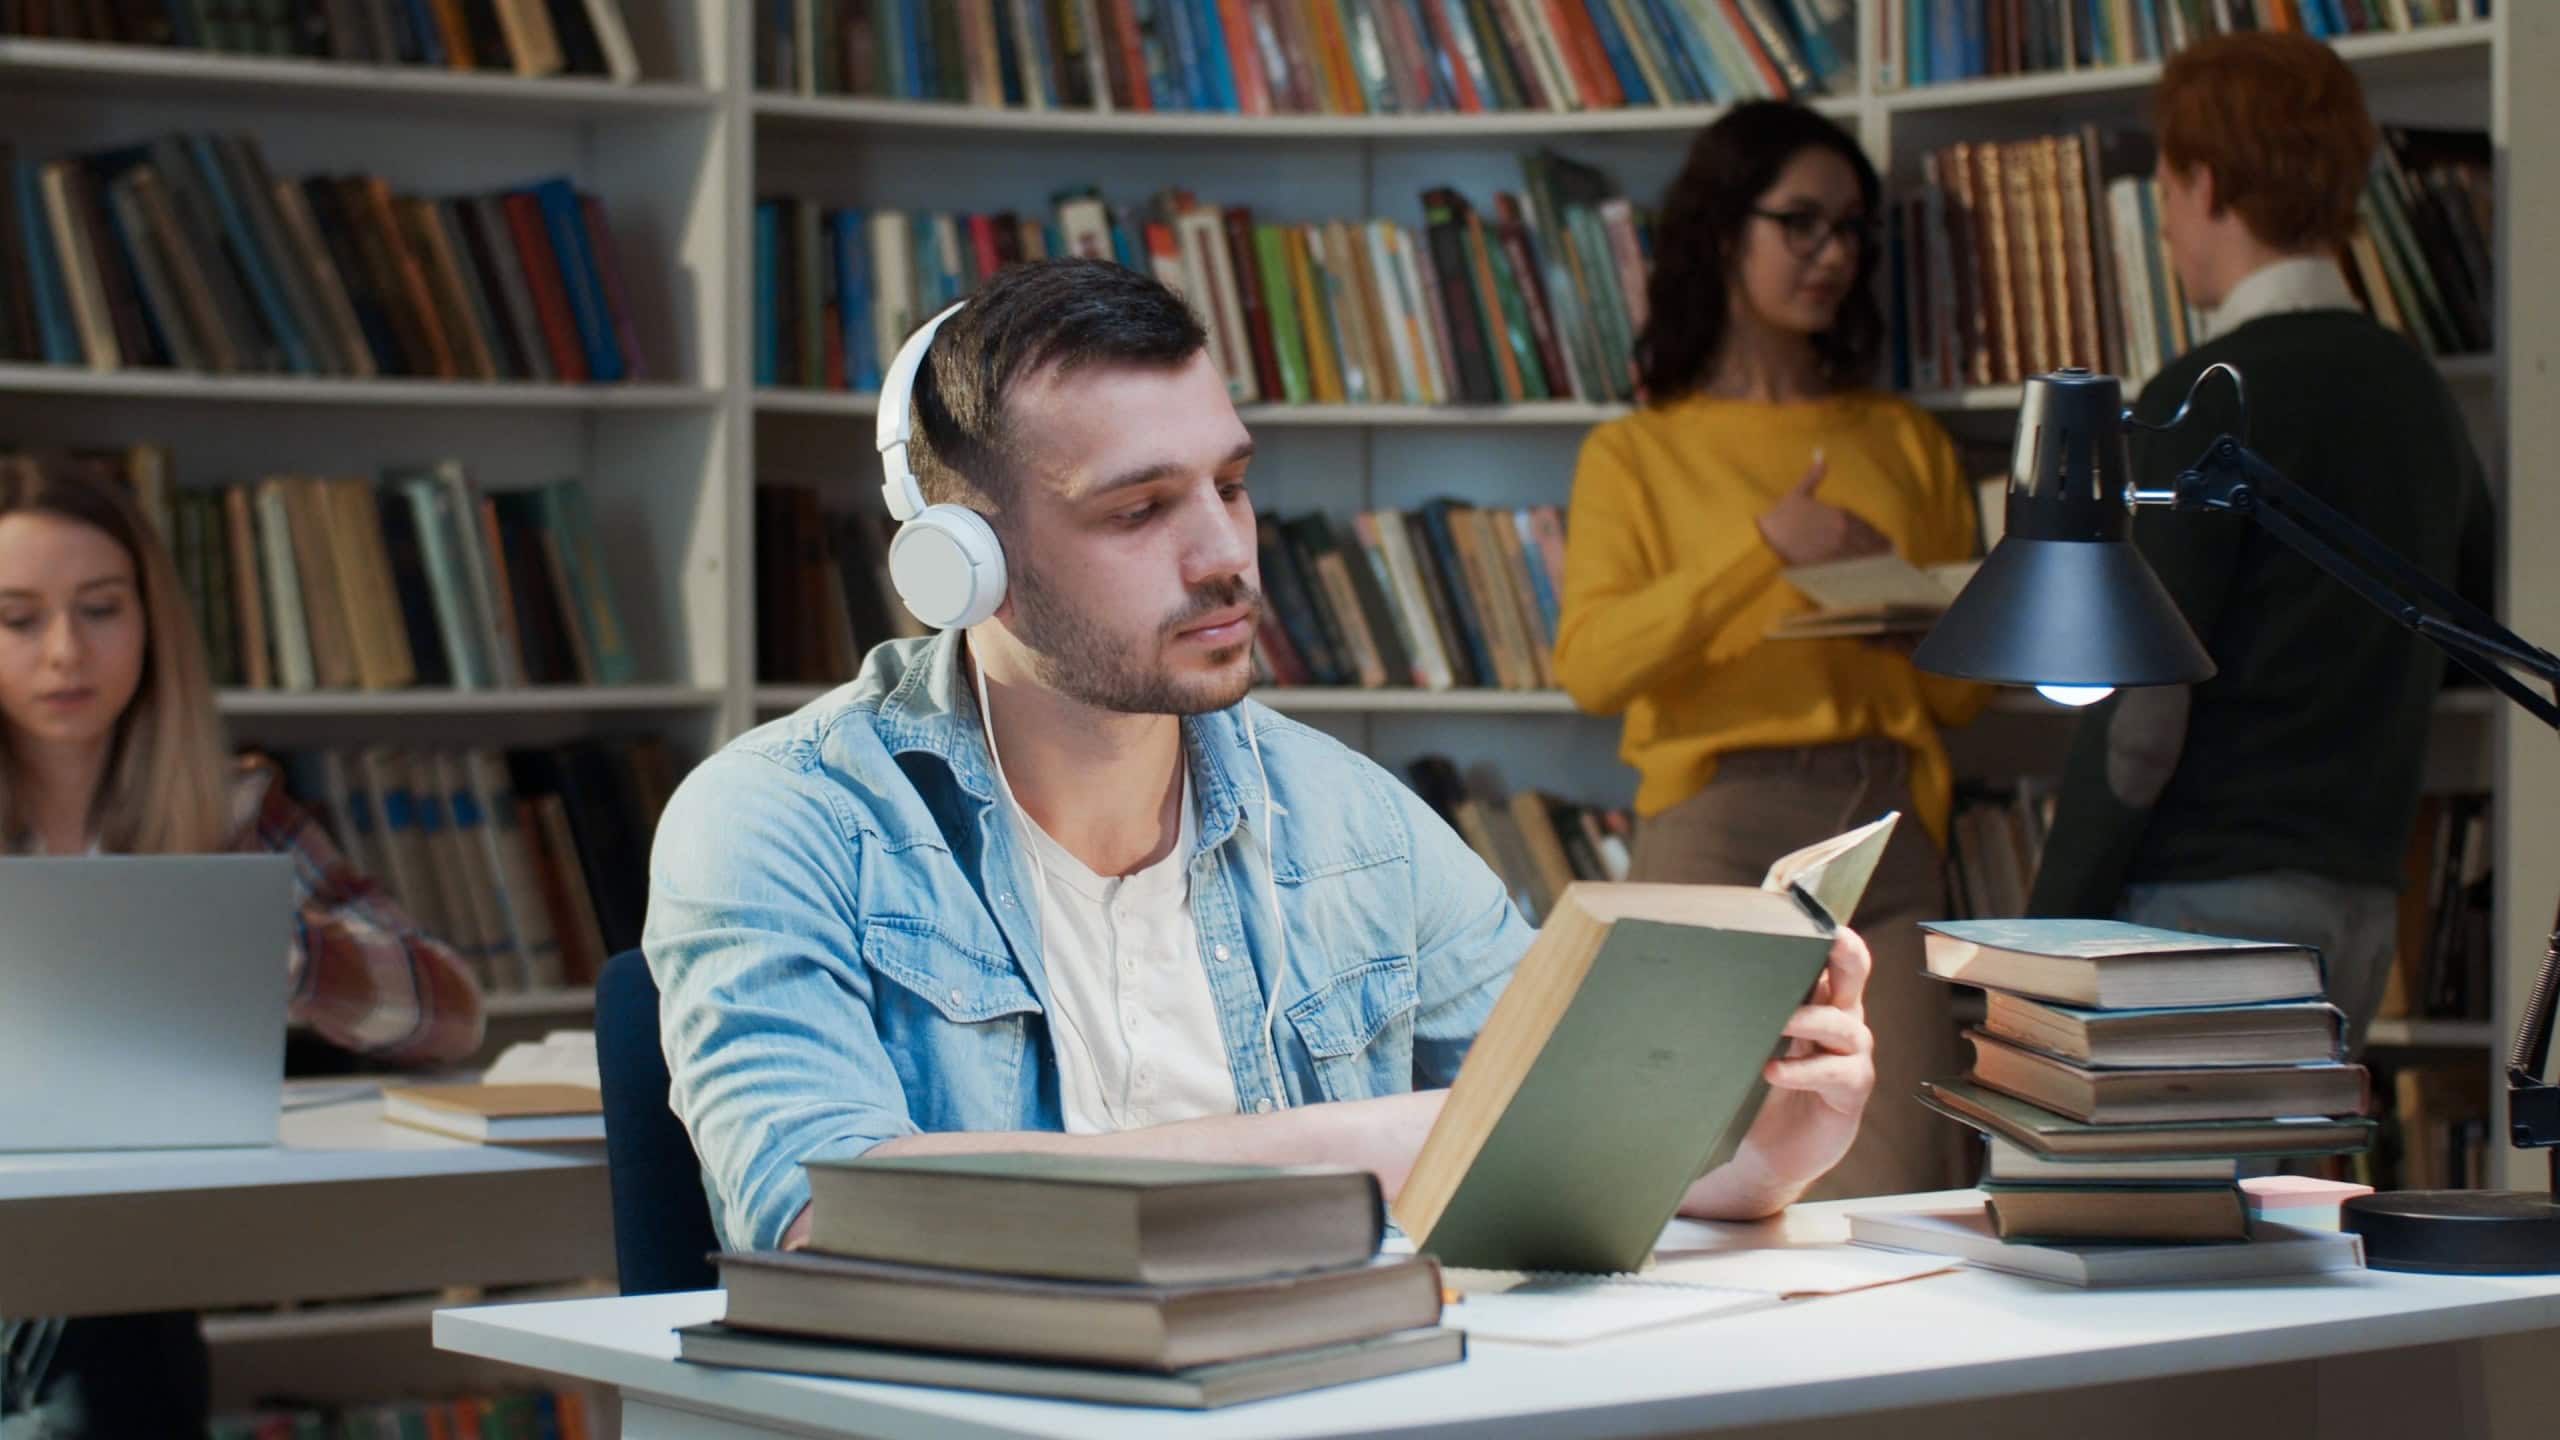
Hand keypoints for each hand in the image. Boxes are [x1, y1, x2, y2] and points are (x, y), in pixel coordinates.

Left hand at [1682, 926, 1876, 1217]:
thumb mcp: (1745, 1043)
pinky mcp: (1851, 1092)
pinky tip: (1774, 1071)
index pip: (1828, 957)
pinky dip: (1805, 1069)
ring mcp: (1850, 1056)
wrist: (1764, 1153)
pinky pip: (1839, 1073)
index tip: (1809, 916)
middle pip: (1854, 975)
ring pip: (1844, 1024)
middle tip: (1829, 939)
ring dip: (1810, 1019)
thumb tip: (1679, 975)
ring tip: (1778, 1022)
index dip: (1826, 935)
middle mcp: (1840, 1020)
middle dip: (1845, 953)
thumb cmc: (1753, 1089)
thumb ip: (1734, 1012)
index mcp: (1815, 999)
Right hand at [1756, 452, 1890, 566]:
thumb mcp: (1799, 491)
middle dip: (1880, 549)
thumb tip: (1820, 455)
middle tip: (1890, 555)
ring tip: (1884, 566)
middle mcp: (1843, 532)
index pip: (1866, 527)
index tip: (1886, 542)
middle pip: (1868, 543)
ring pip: (1862, 557)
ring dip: (1875, 561)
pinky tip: (1866, 575)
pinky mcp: (1828, 564)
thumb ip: (1813, 476)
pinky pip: (1849, 569)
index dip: (1877, 536)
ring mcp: (1836, 549)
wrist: (1769, 531)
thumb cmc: (1783, 512)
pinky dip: (1860, 572)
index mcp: (1840, 515)